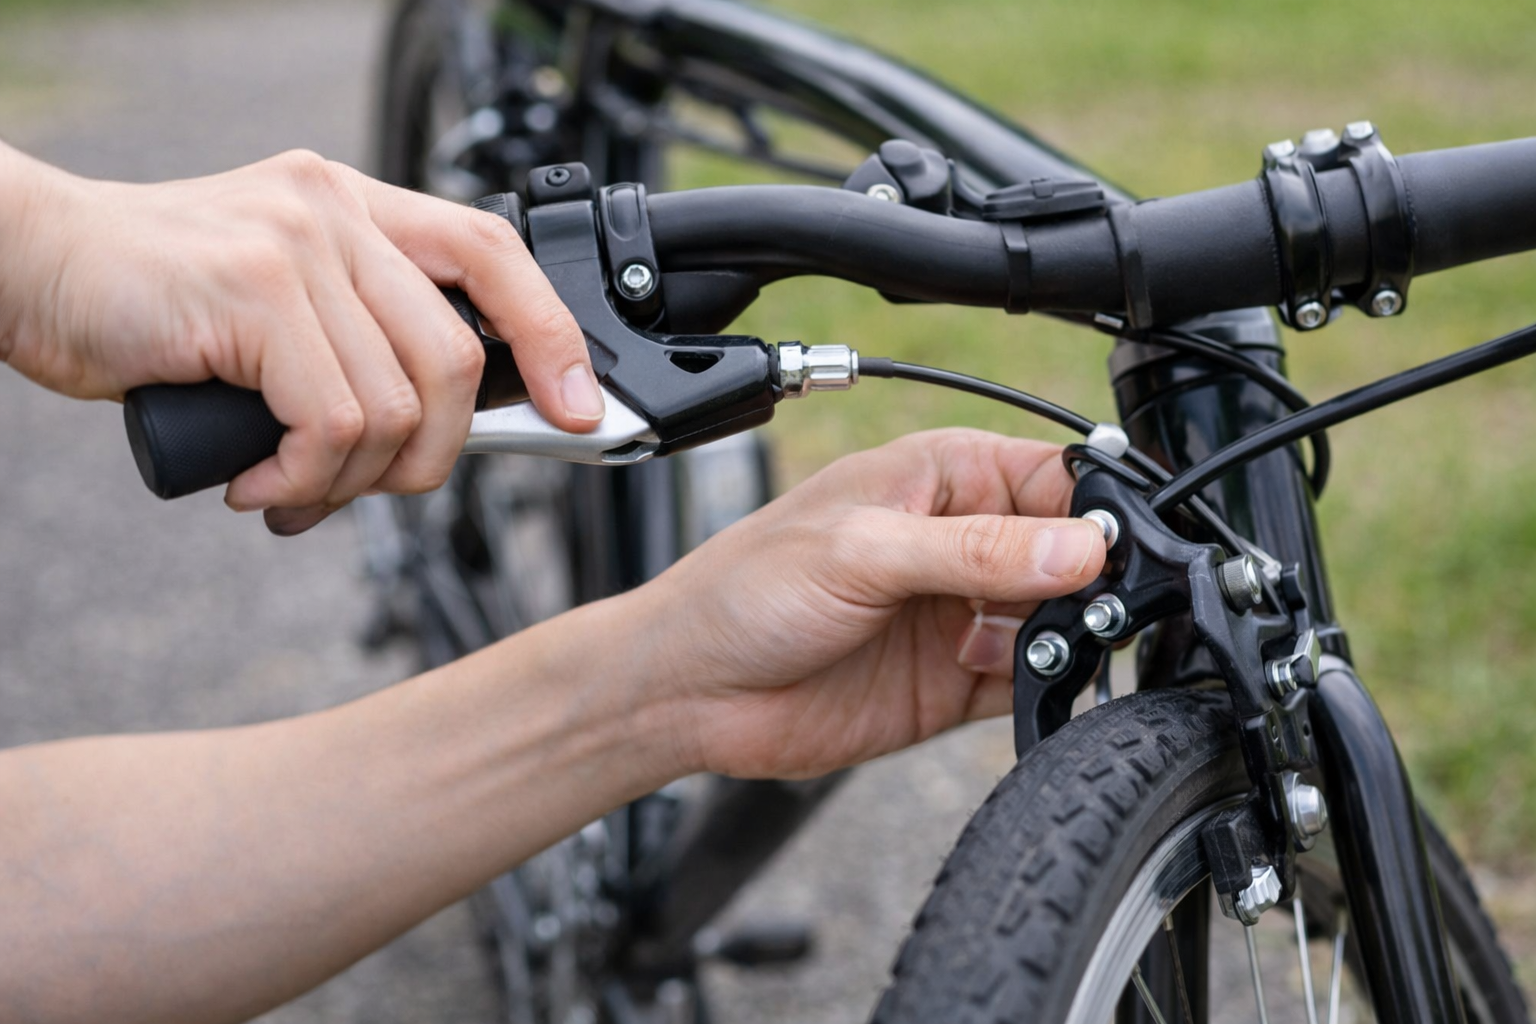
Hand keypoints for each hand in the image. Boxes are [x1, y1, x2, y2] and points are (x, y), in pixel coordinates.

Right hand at [0, 144, 601, 533]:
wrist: (31, 267)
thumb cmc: (153, 304)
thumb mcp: (278, 304)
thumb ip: (357, 338)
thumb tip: (439, 430)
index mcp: (356, 207)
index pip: (493, 254)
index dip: (550, 335)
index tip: (577, 410)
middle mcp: (338, 212)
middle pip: (455, 358)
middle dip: (429, 456)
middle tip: (367, 487)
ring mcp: (300, 246)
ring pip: (396, 405)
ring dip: (349, 482)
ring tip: (289, 490)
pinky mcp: (256, 289)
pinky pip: (336, 421)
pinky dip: (305, 478)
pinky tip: (258, 482)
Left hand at [645, 428, 1105, 778]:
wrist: (690, 691)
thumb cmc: (746, 591)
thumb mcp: (863, 553)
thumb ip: (974, 551)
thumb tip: (1078, 549)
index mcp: (943, 477)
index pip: (1056, 477)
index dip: (1096, 510)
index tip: (1114, 551)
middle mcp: (963, 542)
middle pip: (1072, 552)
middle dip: (1090, 579)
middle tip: (1088, 608)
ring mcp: (963, 613)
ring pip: (1062, 618)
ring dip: (1070, 634)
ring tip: (1030, 646)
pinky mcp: (957, 683)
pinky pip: (1032, 680)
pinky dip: (1048, 686)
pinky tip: (1026, 683)